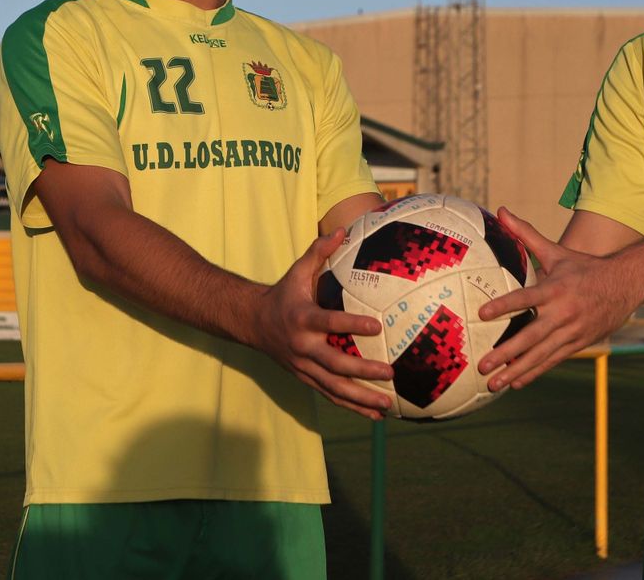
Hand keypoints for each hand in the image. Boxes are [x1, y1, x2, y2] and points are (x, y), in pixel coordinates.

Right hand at [250, 227, 394, 419]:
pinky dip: (352, 407)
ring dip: (361, 398)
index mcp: (302, 318)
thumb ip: (319, 252)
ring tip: (387, 405)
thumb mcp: (297, 271)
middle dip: (363, 371)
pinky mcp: (305, 378)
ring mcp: (303, 366)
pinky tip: (374, 415)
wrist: (252, 323)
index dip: (351, 325)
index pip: (329, 323)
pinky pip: (330, 395)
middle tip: (390, 372)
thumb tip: (343, 229)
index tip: (377, 326)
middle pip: (335, 364)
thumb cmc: (283, 294)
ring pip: (334, 387)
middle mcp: (302, 346)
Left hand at [474, 207, 643, 389]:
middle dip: (505, 352)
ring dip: (516, 370)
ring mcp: (571, 332)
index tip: (482, 314)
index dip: (504, 306)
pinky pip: (552, 361)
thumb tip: (501, 210)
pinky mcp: (578, 344)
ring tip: (493, 384)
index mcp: (555, 289)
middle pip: (530, 336)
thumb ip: (526, 234)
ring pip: (540, 355)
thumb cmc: (584, 266)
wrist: (626, 285)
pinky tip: (515, 383)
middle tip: (482, 365)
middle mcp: (562, 313)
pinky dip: (534, 372)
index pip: (525, 298)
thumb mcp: (556, 250)